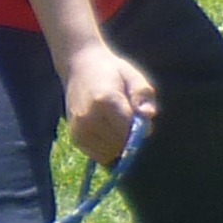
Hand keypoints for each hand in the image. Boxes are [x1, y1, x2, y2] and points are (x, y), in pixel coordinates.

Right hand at [62, 41, 159, 167]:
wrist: (79, 66)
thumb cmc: (111, 72)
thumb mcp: (133, 76)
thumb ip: (143, 95)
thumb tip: (148, 115)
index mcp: (105, 100)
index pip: (128, 130)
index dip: (138, 129)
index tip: (138, 118)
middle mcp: (88, 117)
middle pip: (119, 143)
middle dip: (128, 138)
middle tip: (126, 121)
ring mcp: (79, 128)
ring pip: (109, 153)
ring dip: (117, 145)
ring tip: (115, 126)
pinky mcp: (74, 136)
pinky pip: (97, 155)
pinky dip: (106, 150)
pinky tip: (107, 133)